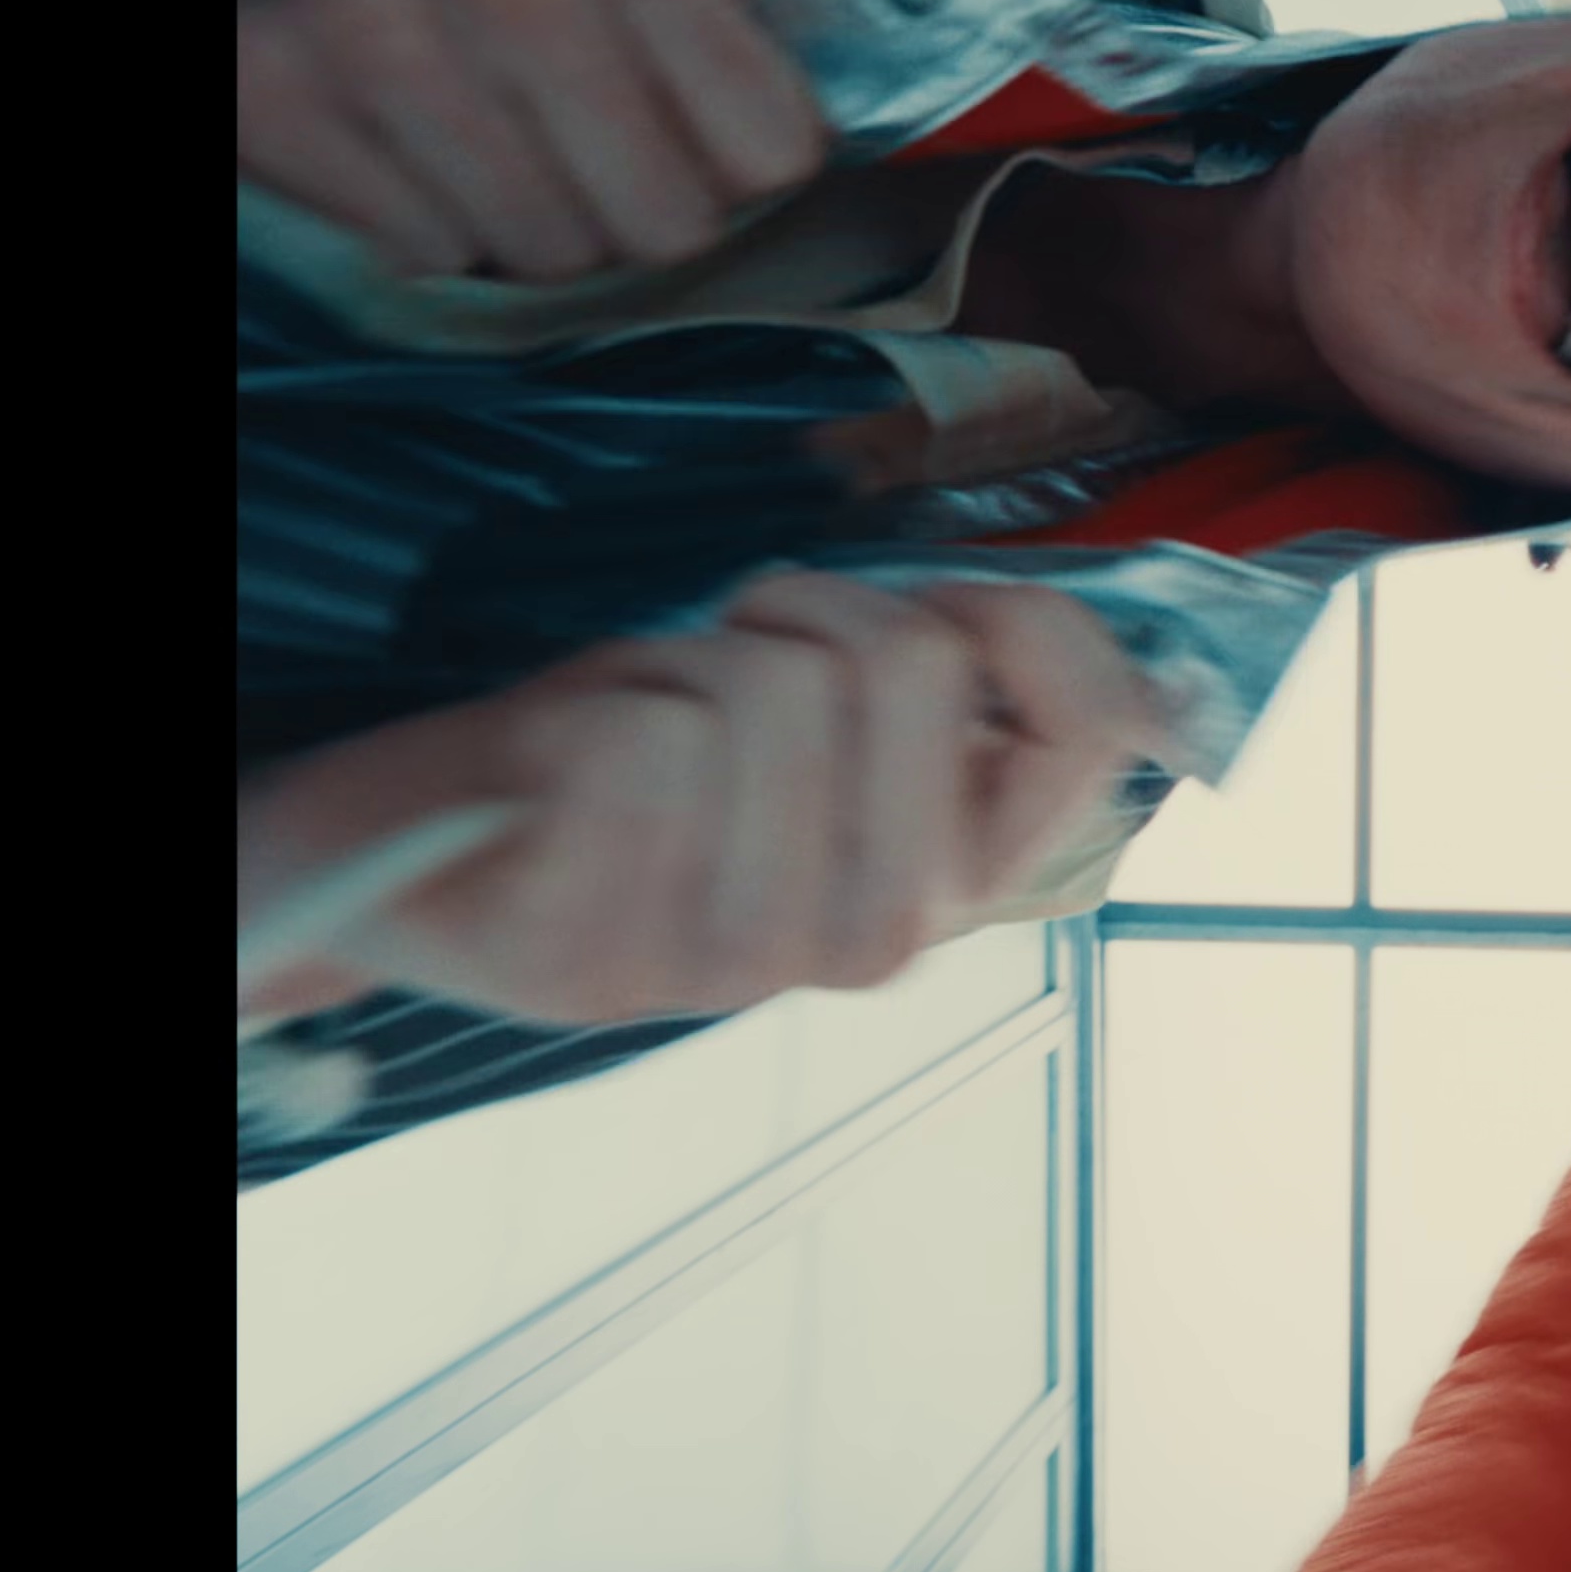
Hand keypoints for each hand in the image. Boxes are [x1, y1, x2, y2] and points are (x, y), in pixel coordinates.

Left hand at [236, 572, 1166, 1024]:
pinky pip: (643, 745)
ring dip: (691, 653)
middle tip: (735, 659)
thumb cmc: (645, 759)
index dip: (1017, 617)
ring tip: (648, 715)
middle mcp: (874, 940)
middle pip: (910, 660)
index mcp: (956, 879)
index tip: (925, 606)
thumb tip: (1142, 669)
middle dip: (807, 607)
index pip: (1085, 725)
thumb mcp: (829, 710)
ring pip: (770, 688)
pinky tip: (573, 766)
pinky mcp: (595, 958)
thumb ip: (965, 678)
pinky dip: (593, 704)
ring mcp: (738, 964)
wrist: (428, 856)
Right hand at [237, 0, 827, 283]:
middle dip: (623, 232)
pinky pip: (427, 254)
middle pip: (668, 225)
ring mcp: (385, 33)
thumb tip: (839, 177)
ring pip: (545, 252)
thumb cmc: (472, 11)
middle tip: (564, 182)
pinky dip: (420, 243)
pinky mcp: (276, 96)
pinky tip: (396, 172)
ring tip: (474, 173)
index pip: (775, 150)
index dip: (734, 188)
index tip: (689, 168)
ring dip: (517, 244)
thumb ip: (723, 77)